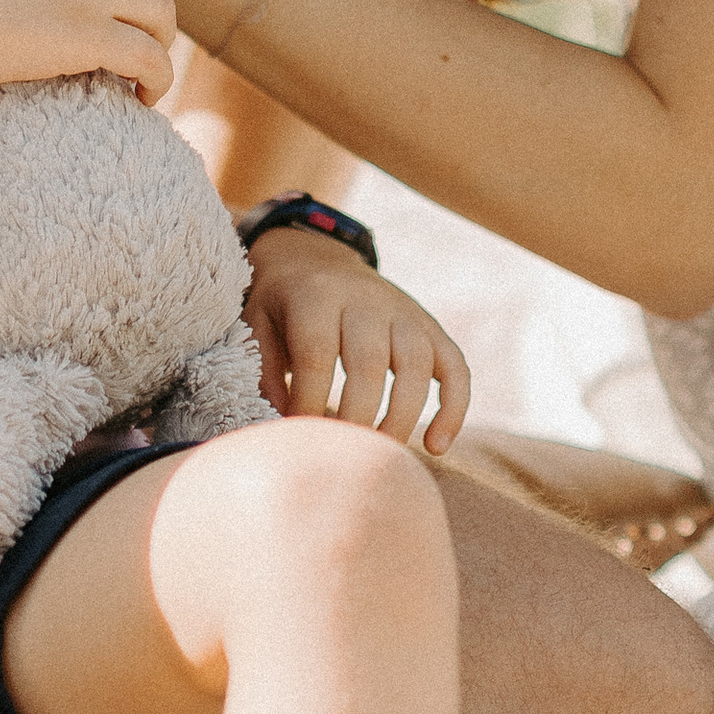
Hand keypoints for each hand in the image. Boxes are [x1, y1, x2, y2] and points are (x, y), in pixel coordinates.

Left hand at [242, 228, 470, 454]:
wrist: (314, 256)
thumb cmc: (281, 305)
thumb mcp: (258, 324)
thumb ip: (265, 371)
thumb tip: (284, 425)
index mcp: (316, 296)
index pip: (317, 353)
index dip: (309, 402)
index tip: (300, 438)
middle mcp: (365, 299)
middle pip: (369, 361)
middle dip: (357, 416)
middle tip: (342, 455)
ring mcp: (404, 311)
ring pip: (417, 364)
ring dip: (403, 416)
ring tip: (383, 457)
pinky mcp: (429, 327)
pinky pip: (455, 367)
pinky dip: (453, 408)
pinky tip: (436, 447)